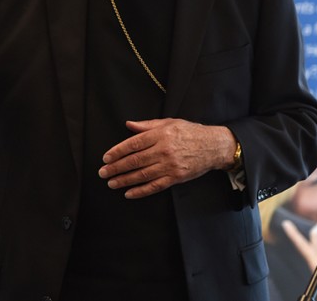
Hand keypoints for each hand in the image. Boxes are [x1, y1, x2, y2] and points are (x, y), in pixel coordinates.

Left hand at [98, 119, 235, 198]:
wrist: (214, 146)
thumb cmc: (190, 132)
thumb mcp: (169, 122)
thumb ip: (147, 125)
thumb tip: (129, 125)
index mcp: (160, 135)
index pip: (133, 144)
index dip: (117, 152)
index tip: (106, 158)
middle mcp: (164, 150)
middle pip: (135, 161)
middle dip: (116, 168)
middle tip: (103, 173)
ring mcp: (170, 165)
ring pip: (142, 175)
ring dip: (124, 180)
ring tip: (112, 183)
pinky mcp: (176, 177)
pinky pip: (155, 186)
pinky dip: (141, 191)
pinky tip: (129, 193)